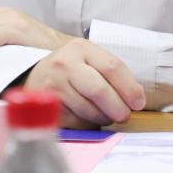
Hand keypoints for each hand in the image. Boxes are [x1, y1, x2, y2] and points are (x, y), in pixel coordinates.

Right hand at [23, 39, 145, 127]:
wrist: (34, 76)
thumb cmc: (70, 70)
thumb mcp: (88, 59)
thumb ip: (110, 73)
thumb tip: (136, 98)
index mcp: (81, 48)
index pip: (112, 67)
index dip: (129, 88)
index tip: (138, 103)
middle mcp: (65, 63)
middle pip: (100, 90)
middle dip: (118, 108)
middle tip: (125, 115)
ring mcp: (54, 85)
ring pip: (89, 110)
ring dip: (103, 118)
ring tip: (105, 115)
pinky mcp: (48, 106)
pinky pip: (76, 121)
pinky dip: (87, 124)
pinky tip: (87, 116)